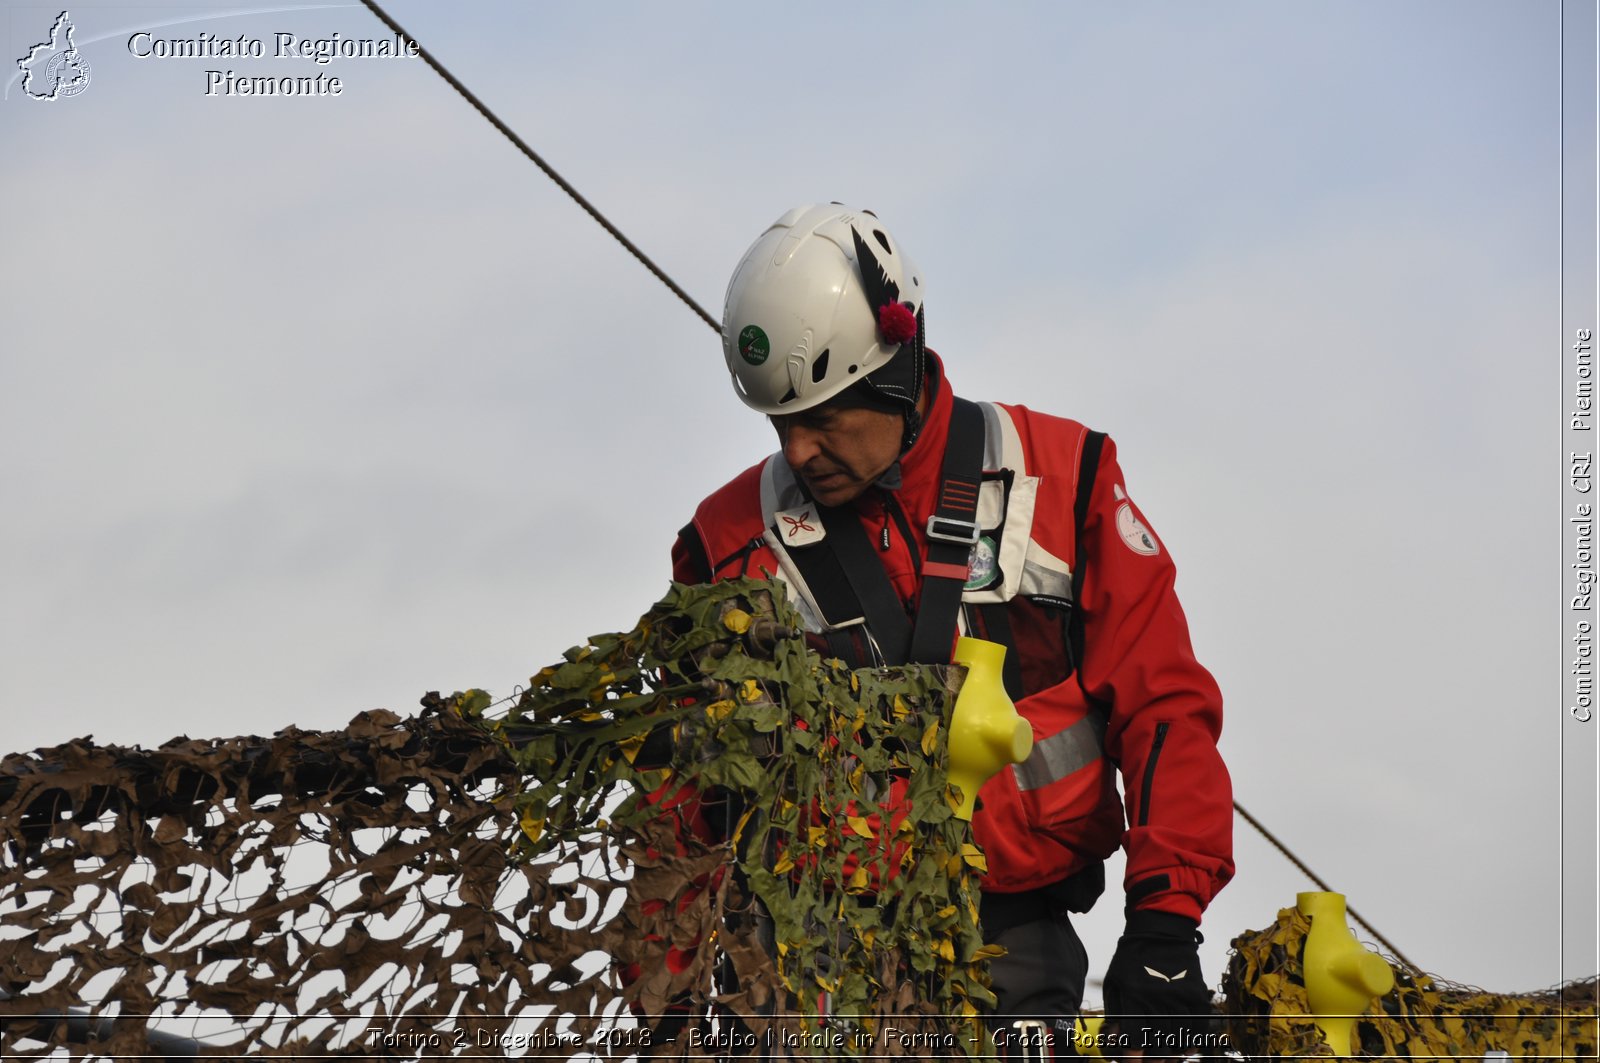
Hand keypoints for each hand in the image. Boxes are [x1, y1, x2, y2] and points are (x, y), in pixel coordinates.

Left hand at [1101, 911, 1214, 1060]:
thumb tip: (1115, 1037)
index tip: (1132, 1062)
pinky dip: (1193, 1042)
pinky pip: (1198, 1026)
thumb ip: (1115, 1010)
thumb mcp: (1115, 981)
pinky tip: (1186, 1050)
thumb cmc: (1132, 956)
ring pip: (1179, 1037)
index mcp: (1134, 994)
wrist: (1160, 929)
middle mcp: (1158, 998)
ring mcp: (1179, 996)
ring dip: (1172, 1055)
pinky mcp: (1196, 994)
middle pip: (1158, 1041)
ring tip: (1166, 1060)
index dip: (1132, 1055)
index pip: (1134, 1036)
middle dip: (1153, 1059)